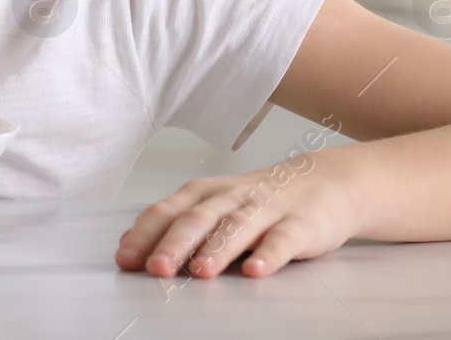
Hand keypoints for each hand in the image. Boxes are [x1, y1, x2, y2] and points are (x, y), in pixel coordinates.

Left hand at [115, 154, 365, 278]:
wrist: (326, 180)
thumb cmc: (261, 199)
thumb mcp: (216, 205)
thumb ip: (178, 223)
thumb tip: (130, 245)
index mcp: (206, 193)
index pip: (168, 210)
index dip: (145, 234)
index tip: (125, 258)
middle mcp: (232, 197)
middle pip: (198, 218)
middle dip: (175, 243)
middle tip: (156, 268)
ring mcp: (267, 208)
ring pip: (238, 226)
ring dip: (218, 249)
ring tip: (200, 271)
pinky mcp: (301, 224)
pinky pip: (284, 239)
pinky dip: (269, 254)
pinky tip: (256, 271)